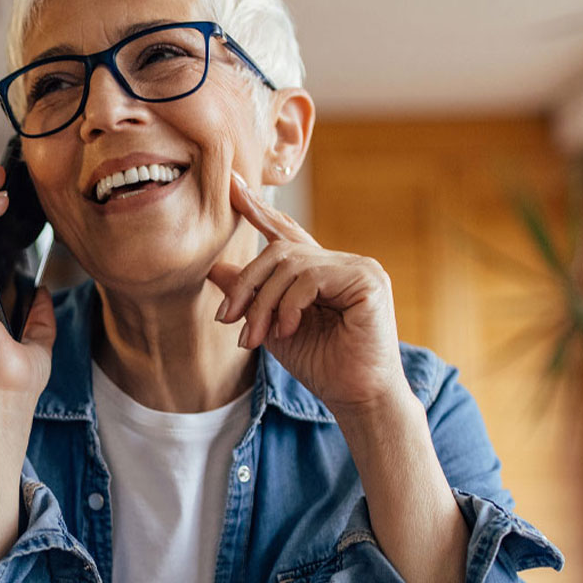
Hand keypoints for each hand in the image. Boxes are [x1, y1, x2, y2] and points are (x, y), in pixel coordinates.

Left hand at [208, 172, 410, 417]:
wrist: (356, 397)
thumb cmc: (321, 365)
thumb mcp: (272, 327)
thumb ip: (249, 296)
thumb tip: (214, 268)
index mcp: (320, 271)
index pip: (286, 232)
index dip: (259, 209)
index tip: (232, 185)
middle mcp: (341, 262)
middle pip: (279, 249)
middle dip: (247, 284)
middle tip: (227, 319)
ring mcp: (357, 266)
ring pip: (290, 263)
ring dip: (263, 302)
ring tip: (256, 337)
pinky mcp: (367, 278)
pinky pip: (311, 276)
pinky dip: (289, 305)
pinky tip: (287, 330)